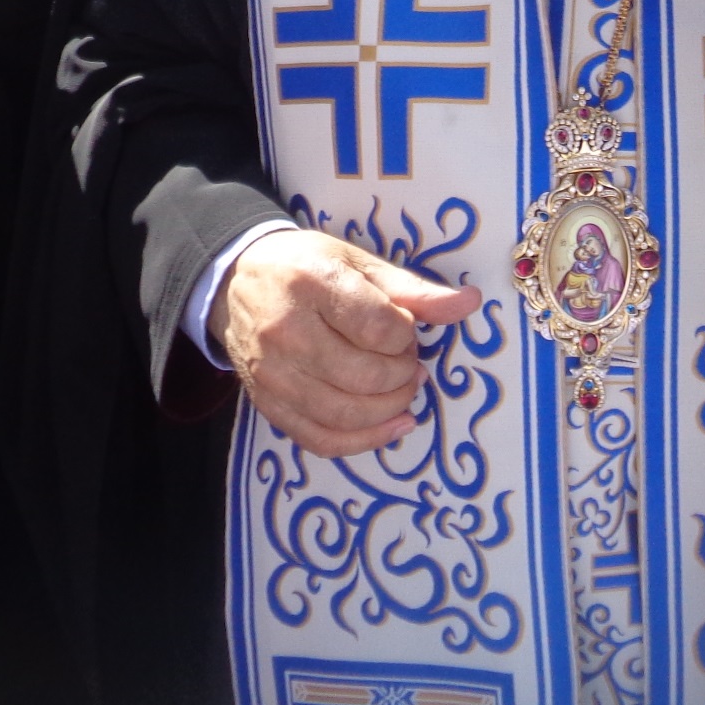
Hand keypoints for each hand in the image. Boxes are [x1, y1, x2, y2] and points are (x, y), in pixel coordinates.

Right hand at [208, 228, 482, 457]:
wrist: (235, 281)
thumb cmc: (305, 266)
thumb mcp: (359, 263)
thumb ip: (413, 290)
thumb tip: (469, 303)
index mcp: (312, 284)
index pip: (377, 328)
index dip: (407, 335)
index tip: (407, 329)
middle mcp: (285, 333)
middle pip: (364, 377)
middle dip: (403, 374)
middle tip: (409, 360)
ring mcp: (272, 375)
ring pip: (344, 414)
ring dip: (390, 408)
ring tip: (404, 388)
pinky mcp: (267, 404)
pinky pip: (319, 439)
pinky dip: (364, 441)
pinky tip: (394, 426)